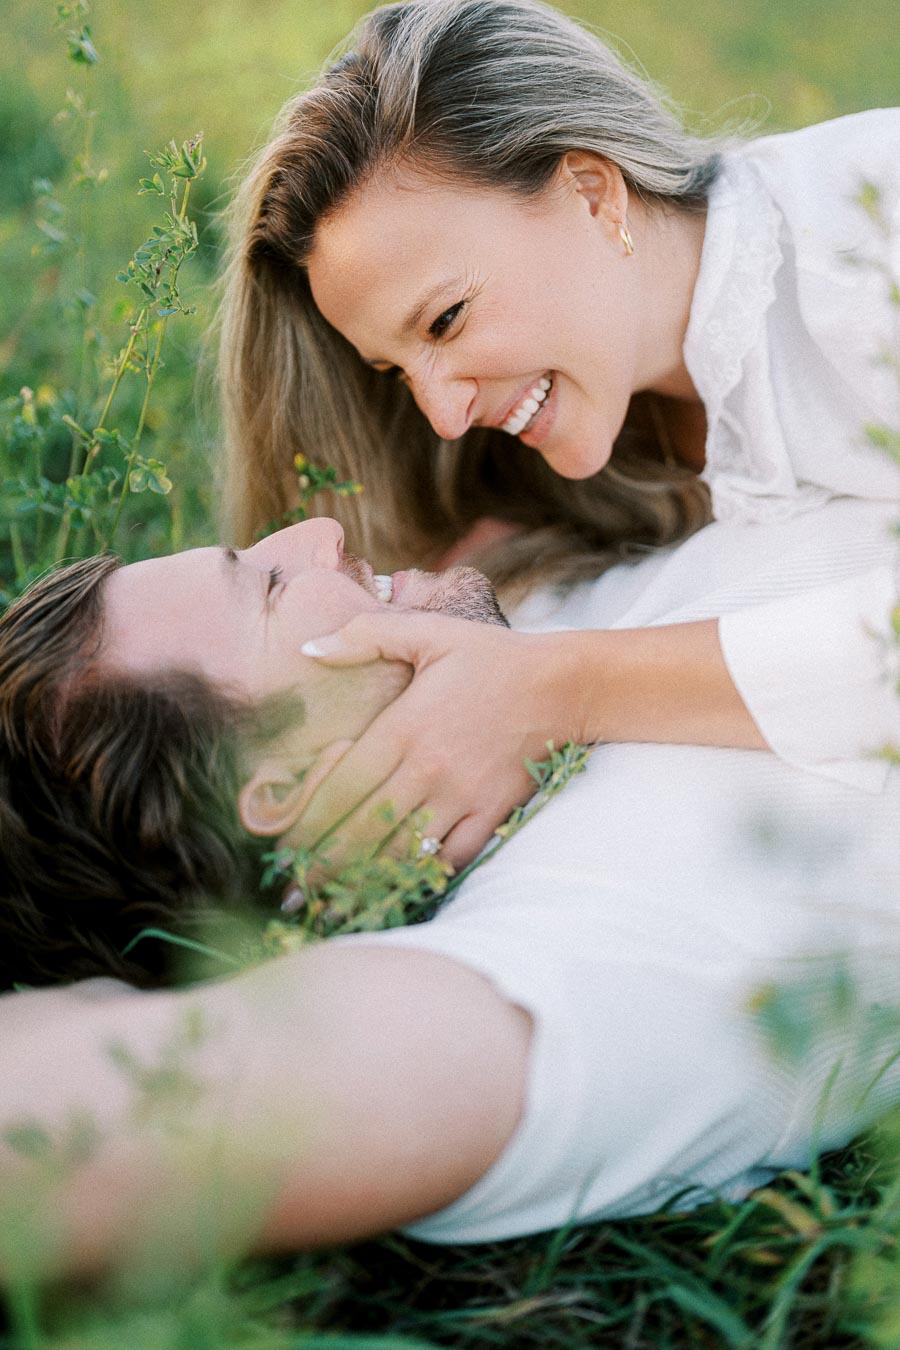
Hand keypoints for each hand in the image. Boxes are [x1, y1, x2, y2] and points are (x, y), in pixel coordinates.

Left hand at [295, 611, 583, 871]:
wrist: (565, 684)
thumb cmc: (491, 657)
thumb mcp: (428, 631)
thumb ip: (365, 636)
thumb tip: (309, 650)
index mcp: (405, 726)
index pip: (341, 786)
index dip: (306, 822)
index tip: (280, 845)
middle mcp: (428, 767)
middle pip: (363, 828)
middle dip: (323, 865)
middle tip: (291, 893)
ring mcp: (462, 795)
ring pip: (402, 850)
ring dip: (364, 881)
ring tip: (331, 907)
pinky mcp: (493, 813)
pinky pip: (453, 857)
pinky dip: (424, 877)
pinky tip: (398, 894)